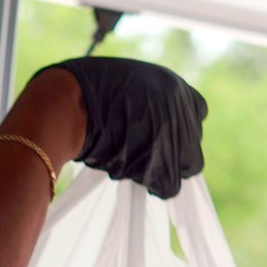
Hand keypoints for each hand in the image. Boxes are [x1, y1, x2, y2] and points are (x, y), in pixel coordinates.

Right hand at [50, 56, 206, 198]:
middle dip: (172, 148)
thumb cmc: (85, 90)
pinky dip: (153, 187)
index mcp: (175, 87)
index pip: (197, 111)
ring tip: (135, 163)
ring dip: (164, 168)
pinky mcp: (163, 168)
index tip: (158, 130)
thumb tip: (146, 113)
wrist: (69, 107)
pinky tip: (133, 176)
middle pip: (192, 141)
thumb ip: (146, 95)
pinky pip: (169, 186)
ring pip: (187, 166)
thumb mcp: (126, 79)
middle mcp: (182, 112)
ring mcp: (175, 141)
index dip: (178, 124)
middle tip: (143, 150)